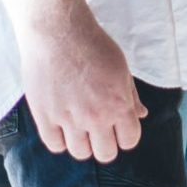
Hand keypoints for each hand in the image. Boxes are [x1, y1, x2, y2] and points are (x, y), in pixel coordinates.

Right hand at [16, 12, 146, 161]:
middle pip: (105, 154)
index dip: (125, 136)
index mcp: (119, 105)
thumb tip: (141, 116)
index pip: (129, 141)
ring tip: (79, 127)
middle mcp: (96, 117)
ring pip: (80, 153)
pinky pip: (55, 145)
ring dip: (82, 143)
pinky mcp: (44, 116)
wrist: (58, 31)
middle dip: (105, 144)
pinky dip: (59, 139)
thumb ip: (131, 96)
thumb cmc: (93, 45)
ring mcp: (68, 119)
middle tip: (99, 130)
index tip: (118, 128)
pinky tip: (61, 125)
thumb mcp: (121, 68)